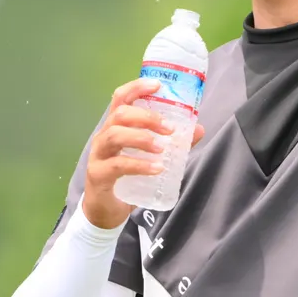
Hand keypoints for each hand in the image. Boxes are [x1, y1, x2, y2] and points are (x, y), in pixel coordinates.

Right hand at [81, 78, 205, 229]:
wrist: (106, 212)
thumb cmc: (127, 179)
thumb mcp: (151, 158)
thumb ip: (174, 144)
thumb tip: (198, 129)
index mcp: (115, 127)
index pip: (120, 98)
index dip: (137, 88)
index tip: (157, 84)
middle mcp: (104, 136)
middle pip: (120, 114)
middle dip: (146, 117)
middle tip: (169, 128)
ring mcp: (98, 155)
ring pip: (115, 135)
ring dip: (141, 137)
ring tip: (162, 147)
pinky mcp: (98, 175)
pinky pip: (118, 165)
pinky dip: (140, 165)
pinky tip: (157, 168)